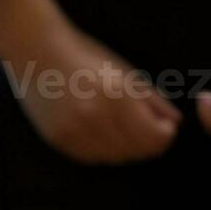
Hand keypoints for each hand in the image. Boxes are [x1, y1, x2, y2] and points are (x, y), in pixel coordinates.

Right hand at [15, 30, 180, 163]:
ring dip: (122, 147)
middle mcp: (96, 117)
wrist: (35, 51)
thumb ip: (151, 99)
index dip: (165, 135)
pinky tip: (97, 130)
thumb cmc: (83, 55)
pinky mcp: (57, 138)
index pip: (155, 139)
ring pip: (113, 158)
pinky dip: (100, 149)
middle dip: (146, 142)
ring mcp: (74, 130)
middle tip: (143, 126)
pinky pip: (90, 157)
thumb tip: (174, 121)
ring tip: (118, 126)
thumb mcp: (123, 72)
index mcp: (118, 96)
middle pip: (136, 152)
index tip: (163, 125)